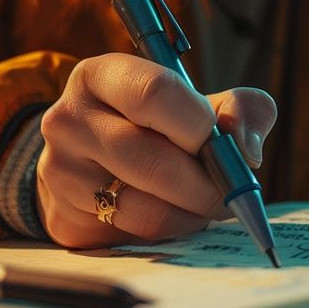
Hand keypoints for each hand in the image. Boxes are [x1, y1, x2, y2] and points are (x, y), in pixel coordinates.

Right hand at [37, 53, 276, 248]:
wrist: (90, 166)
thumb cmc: (153, 127)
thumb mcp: (194, 104)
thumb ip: (236, 110)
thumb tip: (247, 149)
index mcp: (102, 75)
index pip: (155, 93)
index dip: (201, 125)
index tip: (228, 146)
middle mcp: (70, 118)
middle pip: (153, 159)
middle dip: (206, 184)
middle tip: (231, 194)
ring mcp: (61, 170)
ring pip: (145, 205)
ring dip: (191, 213)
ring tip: (204, 205)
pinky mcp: (65, 215)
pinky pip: (134, 232)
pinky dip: (171, 230)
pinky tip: (177, 216)